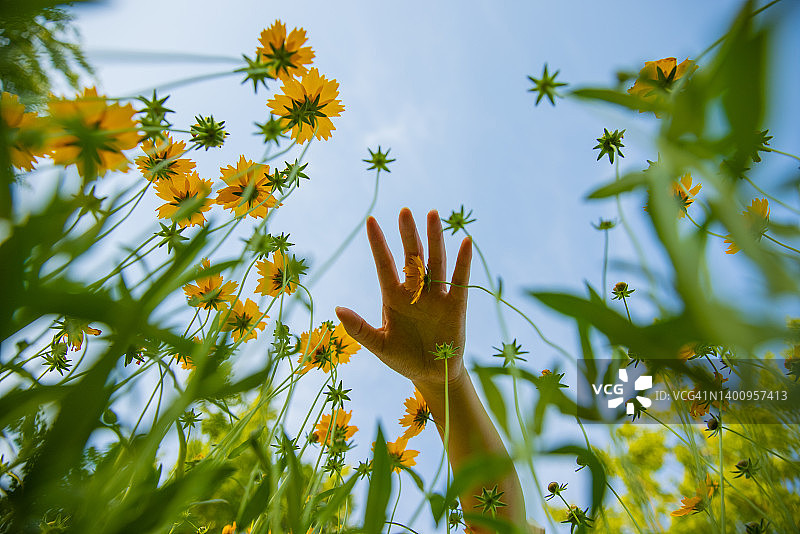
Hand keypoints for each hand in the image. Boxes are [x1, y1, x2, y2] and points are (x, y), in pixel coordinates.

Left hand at [335, 208, 471, 389]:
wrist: (432, 376)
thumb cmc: (403, 358)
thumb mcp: (379, 346)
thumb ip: (359, 328)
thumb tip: (337, 309)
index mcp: (393, 297)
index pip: (385, 265)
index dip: (378, 244)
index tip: (370, 220)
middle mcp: (415, 291)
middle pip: (412, 257)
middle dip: (408, 234)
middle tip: (404, 211)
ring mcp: (436, 296)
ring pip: (435, 262)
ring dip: (434, 239)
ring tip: (433, 214)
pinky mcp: (456, 306)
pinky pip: (459, 280)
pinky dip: (462, 262)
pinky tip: (464, 242)